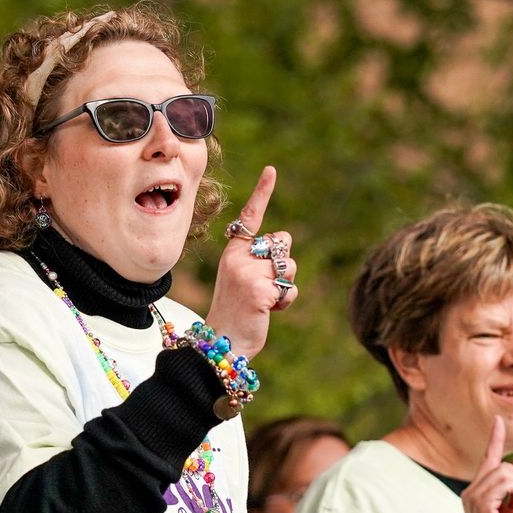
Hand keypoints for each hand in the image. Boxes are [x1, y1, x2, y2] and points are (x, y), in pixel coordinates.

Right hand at [204, 167, 294, 358]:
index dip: (262, 193)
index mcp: (232, 252)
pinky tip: (268, 312)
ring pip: (290, 265)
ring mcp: (248, 274)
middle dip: (283, 263)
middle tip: (264, 286)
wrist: (222, 342)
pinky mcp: (260, 290)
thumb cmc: (236, 312)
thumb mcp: (242, 280)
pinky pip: (289, 288)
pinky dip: (285, 302)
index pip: (250, 218)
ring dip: (285, 285)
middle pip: (283, 242)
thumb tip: (283, 245)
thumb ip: (258, 261)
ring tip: (265, 301)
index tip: (271, 170)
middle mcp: (238, 258)